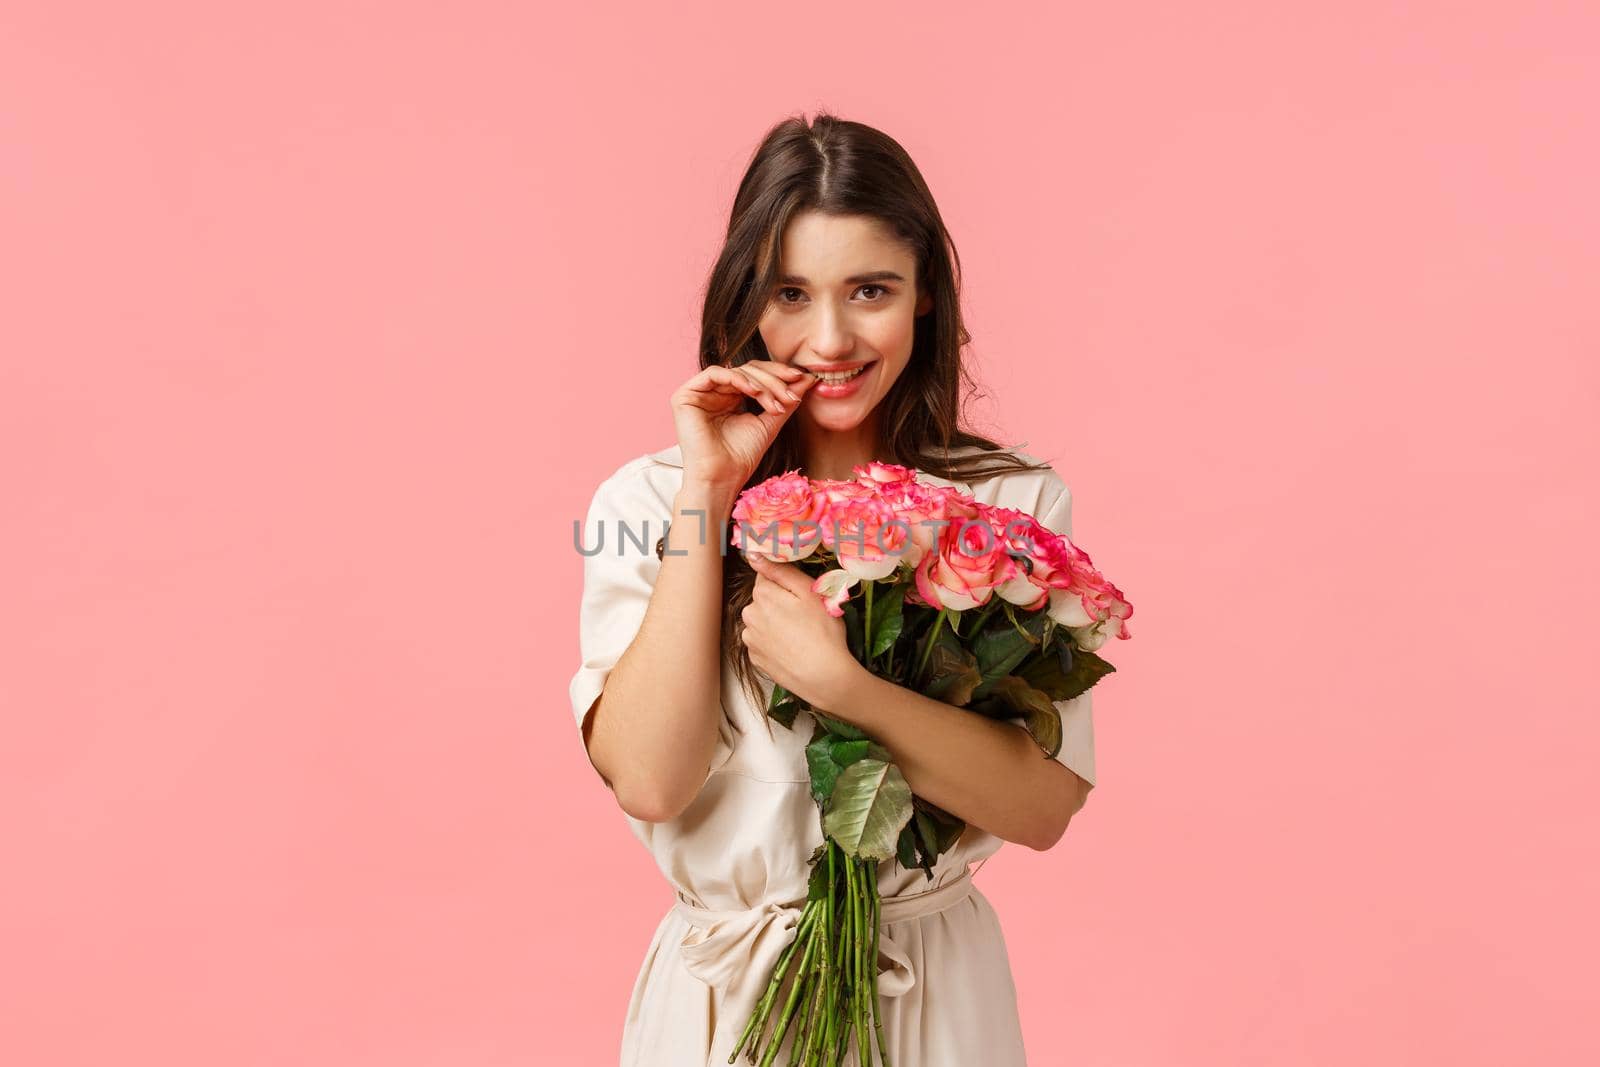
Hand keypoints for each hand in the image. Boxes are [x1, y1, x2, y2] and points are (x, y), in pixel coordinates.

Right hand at [670, 360, 816, 496]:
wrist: (722, 478)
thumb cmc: (742, 457)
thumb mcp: (770, 421)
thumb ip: (786, 399)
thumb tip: (808, 377)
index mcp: (730, 397)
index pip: (756, 374)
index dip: (779, 374)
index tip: (803, 380)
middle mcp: (714, 392)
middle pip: (748, 369)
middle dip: (774, 379)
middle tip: (791, 395)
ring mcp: (699, 393)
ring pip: (736, 371)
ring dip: (761, 383)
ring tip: (775, 403)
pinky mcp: (686, 395)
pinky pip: (715, 374)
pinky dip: (738, 379)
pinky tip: (754, 391)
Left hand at [740, 553, 866, 711]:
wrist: (824, 677)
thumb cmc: (823, 633)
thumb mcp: (809, 592)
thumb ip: (781, 571)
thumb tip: (754, 555)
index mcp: (762, 595)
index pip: (767, 577)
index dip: (786, 585)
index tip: (801, 596)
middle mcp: (749, 615)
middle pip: (763, 600)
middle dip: (780, 604)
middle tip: (806, 616)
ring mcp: (750, 639)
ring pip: (762, 621)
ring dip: (776, 623)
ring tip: (800, 635)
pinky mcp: (755, 659)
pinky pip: (763, 642)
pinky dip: (774, 643)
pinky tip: (792, 648)